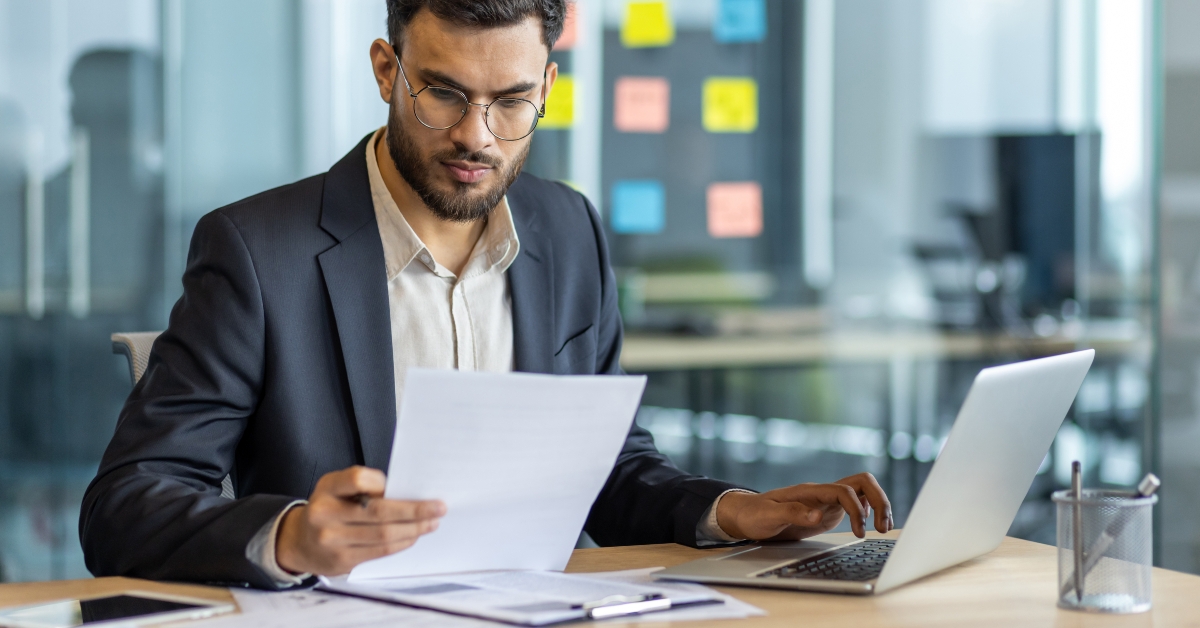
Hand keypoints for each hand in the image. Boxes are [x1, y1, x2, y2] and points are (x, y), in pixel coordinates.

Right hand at [275, 466, 444, 574]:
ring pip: (384, 535)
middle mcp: (326, 513)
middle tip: (438, 507)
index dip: (383, 482)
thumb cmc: (329, 508)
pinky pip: (380, 551)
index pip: (357, 478)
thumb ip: (363, 485)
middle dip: (415, 510)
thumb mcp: (337, 488)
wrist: (299, 542)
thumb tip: (406, 492)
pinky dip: (402, 543)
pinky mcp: (342, 560)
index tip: (407, 485)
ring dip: (414, 529)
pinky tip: (413, 536)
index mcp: (328, 488)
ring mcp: (332, 540)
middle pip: (379, 512)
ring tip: (431, 523)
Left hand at [716, 473, 892, 540]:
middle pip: (862, 483)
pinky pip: (856, 503)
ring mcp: (826, 501)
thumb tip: (817, 516)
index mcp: (810, 491)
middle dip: (878, 501)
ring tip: (883, 528)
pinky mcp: (828, 511)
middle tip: (883, 527)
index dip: (857, 509)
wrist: (745, 515)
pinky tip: (870, 525)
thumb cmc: (754, 514)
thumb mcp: (768, 516)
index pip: (844, 491)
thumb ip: (792, 514)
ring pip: (862, 491)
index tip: (860, 531)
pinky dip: (868, 511)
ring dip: (877, 505)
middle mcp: (822, 492)